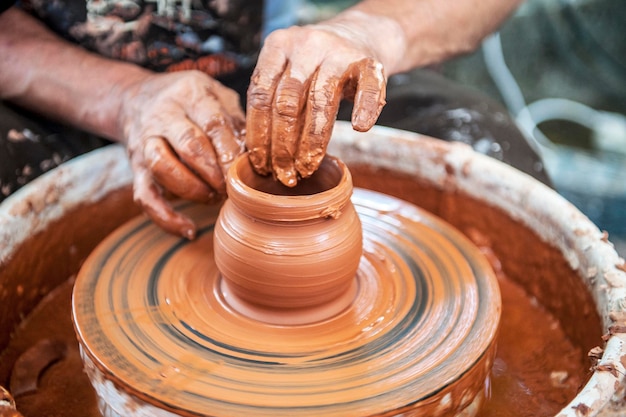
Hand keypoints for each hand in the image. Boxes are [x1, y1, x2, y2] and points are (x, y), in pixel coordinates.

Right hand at [119, 70, 244, 238]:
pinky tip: (189, 230)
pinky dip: (165, 218)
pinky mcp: (135, 168)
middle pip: (189, 145)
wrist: (137, 98)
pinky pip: (145, 196)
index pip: (213, 124)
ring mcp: (145, 141)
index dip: (230, 153)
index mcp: (191, 95)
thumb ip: (239, 123)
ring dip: (193, 190)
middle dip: (215, 174)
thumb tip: (263, 157)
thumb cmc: (193, 102)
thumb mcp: (218, 97)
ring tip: (214, 198)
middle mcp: (164, 115)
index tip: (246, 173)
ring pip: (162, 167)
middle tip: (233, 189)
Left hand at [246, 11, 391, 186]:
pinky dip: (364, 110)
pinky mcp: (369, 62)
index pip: (260, 96)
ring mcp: (338, 52)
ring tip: (306, 168)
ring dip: (312, 142)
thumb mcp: (287, 72)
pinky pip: (368, 89)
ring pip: (320, 102)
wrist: (359, 36)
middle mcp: (306, 45)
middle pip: (287, 103)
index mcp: (278, 46)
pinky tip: (359, 129)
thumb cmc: (316, 67)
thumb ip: (272, 99)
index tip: (261, 164)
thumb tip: (257, 154)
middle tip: (284, 175)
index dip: (258, 135)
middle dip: (282, 147)